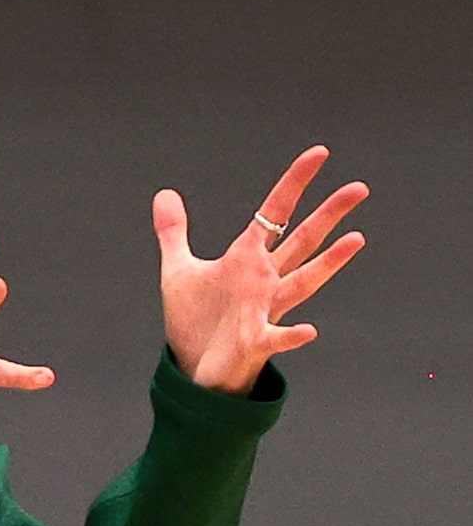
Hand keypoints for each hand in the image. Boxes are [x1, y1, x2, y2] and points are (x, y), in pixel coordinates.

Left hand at [154, 146, 367, 392]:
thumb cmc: (195, 324)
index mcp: (247, 259)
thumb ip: (173, 233)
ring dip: (329, 262)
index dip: (295, 182)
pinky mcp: (255, 342)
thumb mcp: (178, 272)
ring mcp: (264, 311)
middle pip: (302, 241)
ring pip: (303, 281)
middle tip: (359, 188)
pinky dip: (292, 336)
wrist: (194, 371)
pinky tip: (310, 330)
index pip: (275, 212)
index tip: (319, 153)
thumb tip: (165, 194)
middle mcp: (264, 281)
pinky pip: (277, 338)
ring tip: (357, 239)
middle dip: (329, 215)